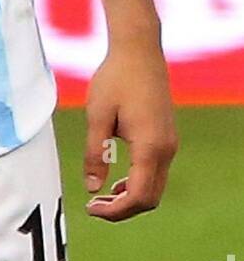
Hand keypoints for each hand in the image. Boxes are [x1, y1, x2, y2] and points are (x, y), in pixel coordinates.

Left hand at [83, 36, 177, 221]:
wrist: (139, 51)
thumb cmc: (116, 78)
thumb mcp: (97, 115)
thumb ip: (95, 154)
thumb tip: (91, 187)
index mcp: (149, 146)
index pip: (137, 196)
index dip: (115, 210)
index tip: (91, 209)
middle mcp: (166, 149)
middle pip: (150, 198)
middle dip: (123, 208)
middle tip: (95, 206)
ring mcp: (170, 144)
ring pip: (155, 187)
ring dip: (131, 197)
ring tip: (102, 196)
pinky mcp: (167, 137)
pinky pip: (156, 172)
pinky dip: (139, 183)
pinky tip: (118, 180)